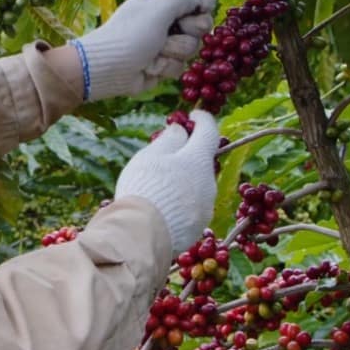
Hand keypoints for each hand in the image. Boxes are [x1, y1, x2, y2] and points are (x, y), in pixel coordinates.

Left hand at [73, 0, 216, 100]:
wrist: (107, 69)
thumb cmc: (130, 34)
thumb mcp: (159, 7)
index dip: (201, 6)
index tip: (197, 12)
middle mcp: (166, 18)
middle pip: (200, 24)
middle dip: (187, 32)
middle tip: (167, 34)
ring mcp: (166, 42)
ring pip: (192, 47)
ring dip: (173, 52)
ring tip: (153, 53)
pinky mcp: (163, 63)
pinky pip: (180, 65)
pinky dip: (165, 67)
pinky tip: (149, 67)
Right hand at [113, 110, 219, 252]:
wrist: (141, 235)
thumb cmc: (144, 189)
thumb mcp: (151, 157)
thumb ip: (169, 140)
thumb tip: (181, 130)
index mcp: (198, 160)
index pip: (209, 131)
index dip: (203, 119)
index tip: (194, 115)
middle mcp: (209, 183)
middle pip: (201, 162)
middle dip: (188, 155)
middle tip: (166, 154)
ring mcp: (205, 207)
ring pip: (197, 186)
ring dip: (183, 181)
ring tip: (157, 186)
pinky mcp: (197, 227)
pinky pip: (191, 208)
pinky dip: (180, 203)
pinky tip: (160, 208)